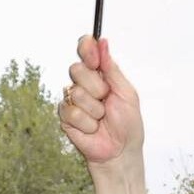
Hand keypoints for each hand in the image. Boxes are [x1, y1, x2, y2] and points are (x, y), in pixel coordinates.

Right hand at [60, 35, 143, 172]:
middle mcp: (83, 84)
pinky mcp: (65, 117)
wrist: (121, 152)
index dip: (87, 49)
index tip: (95, 60)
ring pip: (75, 92)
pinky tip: (93, 129)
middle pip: (77, 69)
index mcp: (99, 74)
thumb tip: (103, 42)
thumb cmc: (128, 124)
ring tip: (102, 118)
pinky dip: (88, 123)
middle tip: (106, 100)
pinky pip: (71, 112)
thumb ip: (112, 68)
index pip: (85, 50)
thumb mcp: (127, 93)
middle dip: (96, 87)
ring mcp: (72, 100)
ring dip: (95, 109)